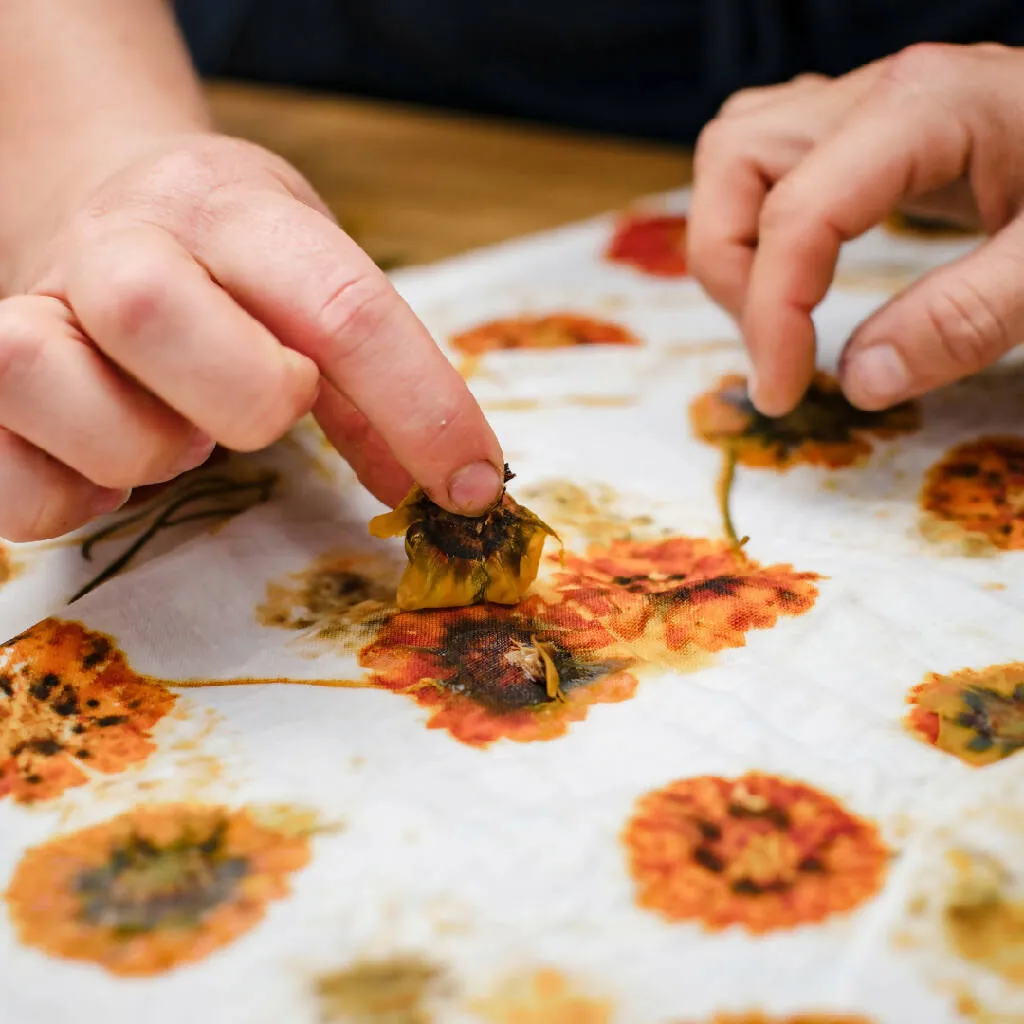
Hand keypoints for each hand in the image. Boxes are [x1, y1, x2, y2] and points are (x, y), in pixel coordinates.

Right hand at [0, 134, 502, 540]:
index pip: (339, 305)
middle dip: (244, 398)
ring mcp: (29, 307)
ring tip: (178, 434)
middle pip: (153, 311)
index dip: (420, 409)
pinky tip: (110, 469)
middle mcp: (118, 243)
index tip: (470, 485)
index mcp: (231, 210)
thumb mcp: (313, 284)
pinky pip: (13, 483)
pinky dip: (74, 500)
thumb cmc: (229, 261)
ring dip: (144, 448)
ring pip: (45, 378)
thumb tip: (448, 487)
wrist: (100, 203)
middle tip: (270, 408)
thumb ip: (375, 388)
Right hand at [688, 43, 1023, 415]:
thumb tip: (856, 381)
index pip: (797, 214)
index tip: (786, 393)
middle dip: (732, 268)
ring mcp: (868, 102)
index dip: (771, 316)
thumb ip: (963, 321)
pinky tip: (799, 264)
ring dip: (734, 238)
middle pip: (734, 160)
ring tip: (780, 309)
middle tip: (777, 345)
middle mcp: (877, 91)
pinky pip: (770, 155)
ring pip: (738, 150)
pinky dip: (758, 217)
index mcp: (921, 110)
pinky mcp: (869, 127)